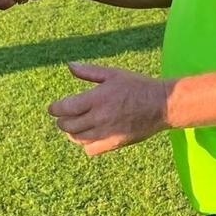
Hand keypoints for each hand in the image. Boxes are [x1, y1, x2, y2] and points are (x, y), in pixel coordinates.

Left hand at [48, 62, 170, 155]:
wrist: (162, 104)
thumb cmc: (137, 86)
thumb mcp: (113, 74)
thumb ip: (89, 72)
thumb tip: (69, 65)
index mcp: (97, 98)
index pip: (66, 108)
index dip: (55, 109)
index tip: (53, 108)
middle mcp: (100, 117)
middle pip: (68, 125)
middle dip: (61, 121)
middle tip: (62, 117)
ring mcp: (107, 132)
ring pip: (77, 139)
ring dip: (71, 133)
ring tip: (73, 126)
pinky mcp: (115, 143)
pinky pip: (91, 150)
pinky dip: (85, 145)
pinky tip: (88, 136)